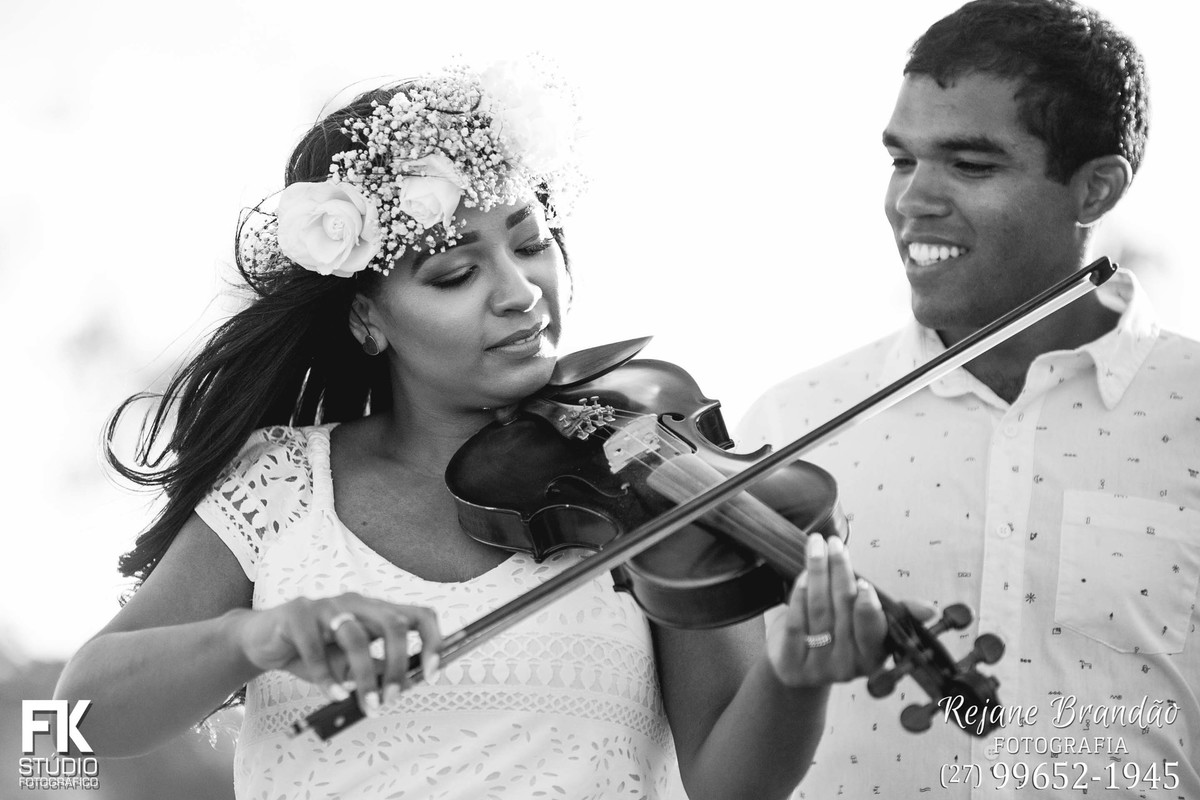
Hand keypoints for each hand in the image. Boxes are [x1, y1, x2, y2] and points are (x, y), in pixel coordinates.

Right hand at [232, 593, 442, 715]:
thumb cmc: (311, 651)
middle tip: (391, 699)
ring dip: (365, 676)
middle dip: (397, 665)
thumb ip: (375, 669)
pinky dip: (326, 676)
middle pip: (393, 624)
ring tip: (366, 704)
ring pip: (357, 636)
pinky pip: (316, 646)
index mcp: (375, 611)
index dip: (432, 642)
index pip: (419, 615)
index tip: (431, 674)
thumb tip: (406, 685)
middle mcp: (356, 602)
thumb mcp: (349, 664)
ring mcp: (327, 604)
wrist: (262, 641)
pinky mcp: (297, 612)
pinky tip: (332, 694)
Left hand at [766, 534, 887, 686]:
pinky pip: (796, 623)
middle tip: (835, 544)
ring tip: (816, 546)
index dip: (868, 608)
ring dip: (817, 574)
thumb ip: (897, 612)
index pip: (872, 632)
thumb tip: (930, 609)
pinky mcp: (792, 664)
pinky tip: (802, 575)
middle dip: (839, 572)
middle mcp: (847, 666)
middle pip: (842, 611)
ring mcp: (818, 667)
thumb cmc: (839, 635)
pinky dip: (799, 595)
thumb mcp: (869, 626)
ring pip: (819, 611)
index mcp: (872, 657)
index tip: (864, 583)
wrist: (800, 665)